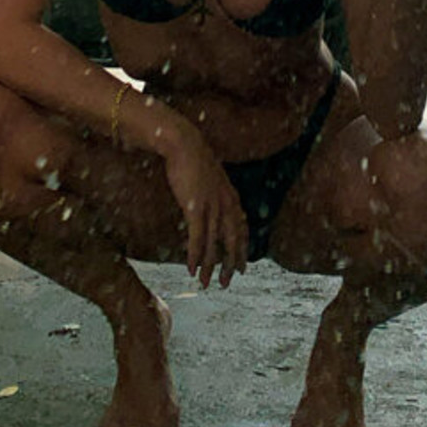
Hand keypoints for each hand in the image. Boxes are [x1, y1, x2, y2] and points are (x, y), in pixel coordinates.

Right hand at [162, 123, 248, 288]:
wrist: (184, 143)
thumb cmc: (194, 158)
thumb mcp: (211, 176)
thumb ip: (216, 192)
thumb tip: (212, 204)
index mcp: (230, 196)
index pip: (241, 229)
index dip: (242, 250)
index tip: (242, 267)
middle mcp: (225, 204)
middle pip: (232, 242)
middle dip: (230, 265)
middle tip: (226, 283)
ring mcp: (212, 206)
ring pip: (213, 245)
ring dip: (208, 267)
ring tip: (205, 284)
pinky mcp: (195, 208)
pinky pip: (197, 238)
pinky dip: (194, 256)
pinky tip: (190, 269)